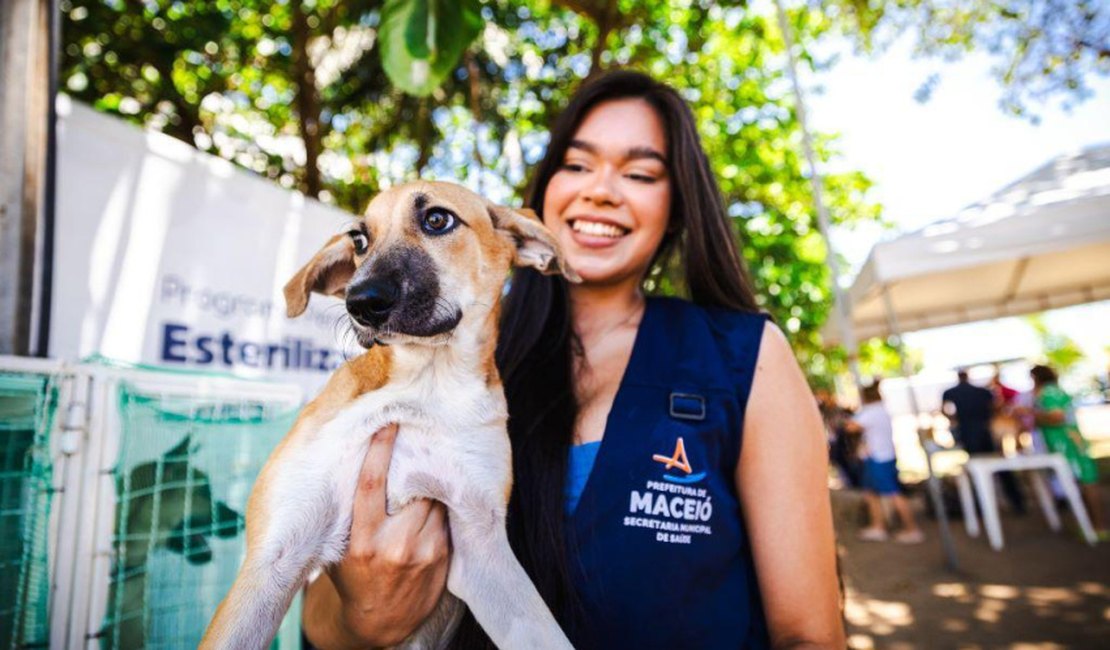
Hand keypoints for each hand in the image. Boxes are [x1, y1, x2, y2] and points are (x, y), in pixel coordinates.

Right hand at [302, 424, 450, 648]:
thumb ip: (352, 513)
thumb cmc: (354, 576)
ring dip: (433, 485)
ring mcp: (423, 551)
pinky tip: (438, 498)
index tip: (389, 423)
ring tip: (431, 469)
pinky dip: (442, 505)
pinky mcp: (443, 556)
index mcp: (363, 539)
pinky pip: (446, 517)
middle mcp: (394, 544)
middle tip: (420, 441)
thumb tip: (353, 463)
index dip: (381, 449)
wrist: (378, 623)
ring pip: (435, 499)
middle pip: (413, 487)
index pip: (372, 483)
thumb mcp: (342, 547)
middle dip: (417, 465)